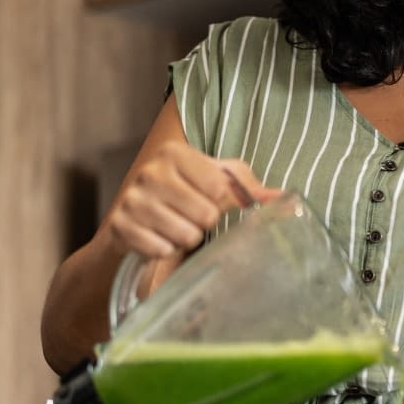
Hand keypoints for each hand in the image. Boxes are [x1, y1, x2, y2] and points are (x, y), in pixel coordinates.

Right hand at [101, 142, 279, 259]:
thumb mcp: (214, 180)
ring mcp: (132, 200)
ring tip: (177, 227)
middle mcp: (150, 172)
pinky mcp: (120, 226)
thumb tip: (283, 198)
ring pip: (185, 235)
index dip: (220, 201)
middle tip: (192, 217)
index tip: (210, 199)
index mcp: (174, 153)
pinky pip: (162, 249)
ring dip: (187, 238)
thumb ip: (247, 185)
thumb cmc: (184, 192)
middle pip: (205, 213)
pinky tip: (161, 238)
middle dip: (205, 223)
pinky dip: (167, 249)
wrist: (133, 215)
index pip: (218, 186)